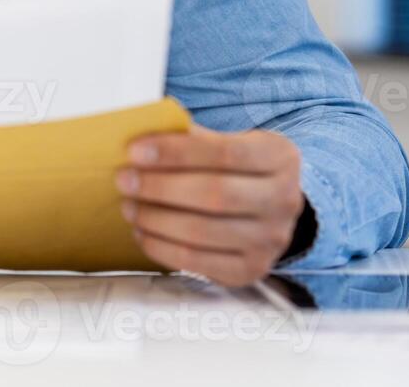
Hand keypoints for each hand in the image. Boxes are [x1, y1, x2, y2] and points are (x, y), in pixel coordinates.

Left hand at [116, 123, 304, 286]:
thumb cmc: (235, 168)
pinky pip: (198, 262)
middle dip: (160, 187)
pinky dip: (162, 248)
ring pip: (203, 232)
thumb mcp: (225, 142)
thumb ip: (190, 139)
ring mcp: (271, 240)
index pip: (225, 152)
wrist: (267, 208)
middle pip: (215, 194)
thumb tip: (140, 142)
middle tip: (124, 179)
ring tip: (129, 207)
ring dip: (156, 219)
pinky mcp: (251, 270)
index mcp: (279, 157)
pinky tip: (142, 232)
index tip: (134, 151)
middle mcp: (284, 200)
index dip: (176, 152)